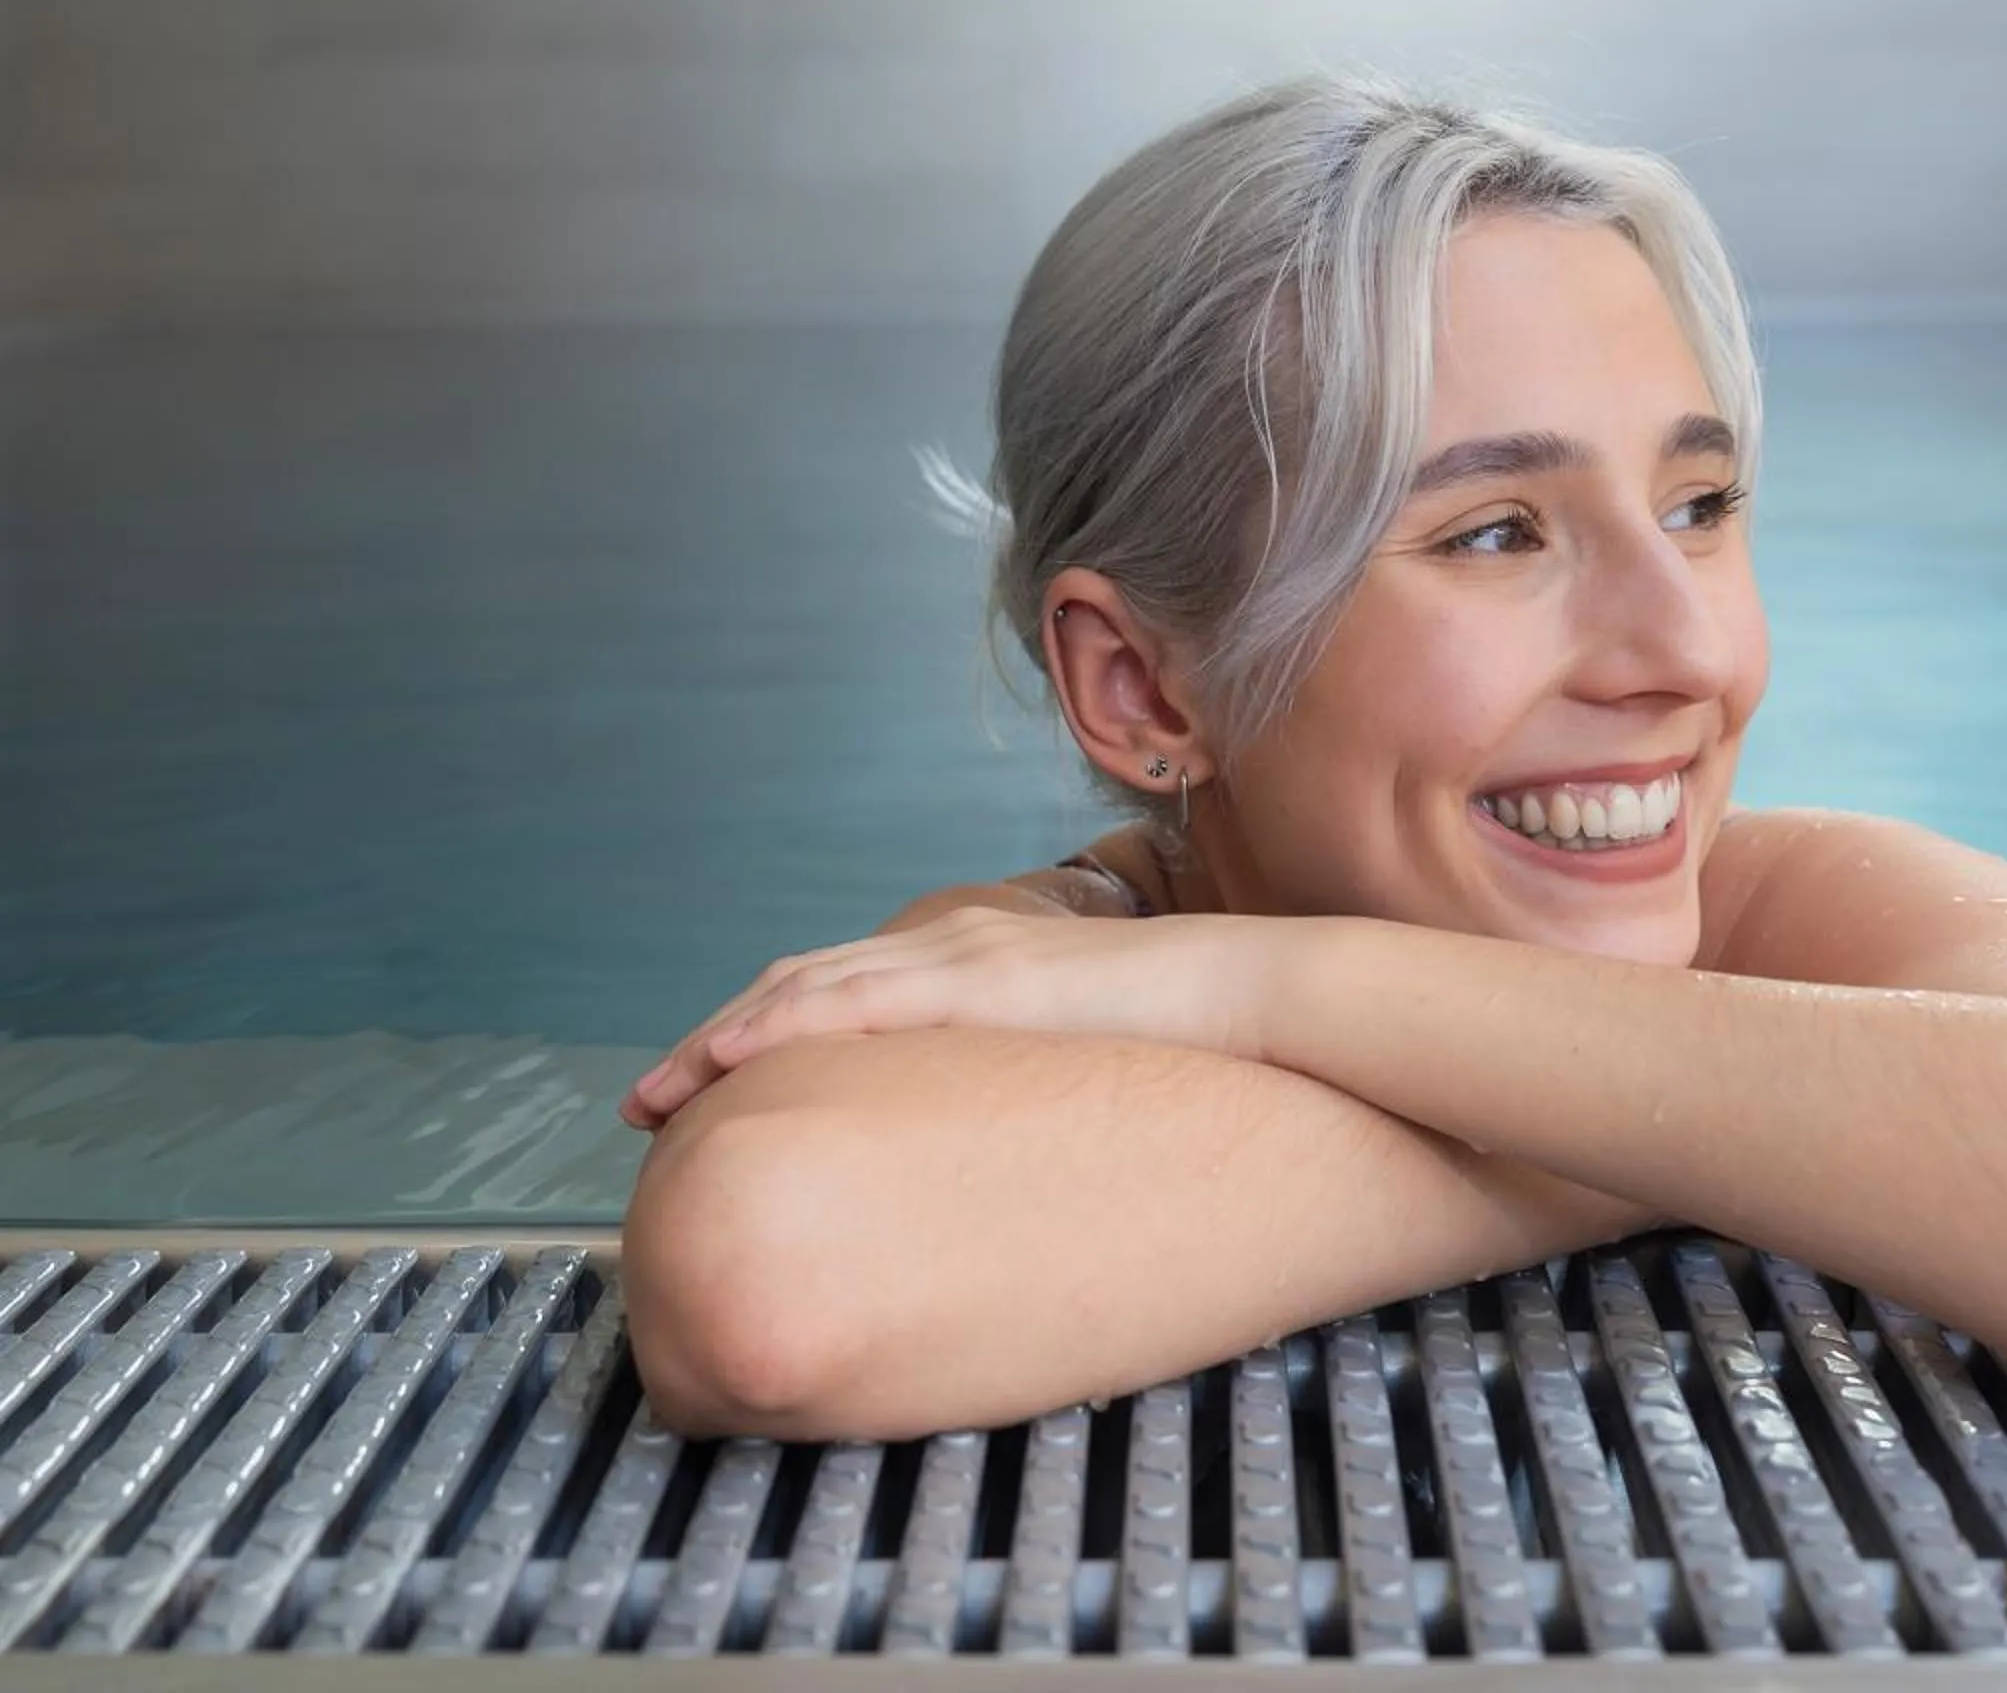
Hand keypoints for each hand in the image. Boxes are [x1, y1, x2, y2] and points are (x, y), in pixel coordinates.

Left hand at [618, 906, 1273, 1129]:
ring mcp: (967, 957)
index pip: (847, 990)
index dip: (767, 1034)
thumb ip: (1033, 1087)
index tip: (709, 1085)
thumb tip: (1001, 1156)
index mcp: (981, 960)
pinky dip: (779, 1024)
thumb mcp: (1091, 1059)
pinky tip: (730, 1056)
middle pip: (802, 983)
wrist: (1262, 995)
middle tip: (649, 1101)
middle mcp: (958, 944)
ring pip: (807, 987)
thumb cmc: (1198, 1039)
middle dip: (717, 1042)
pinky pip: (856, 1002)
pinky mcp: (983, 983)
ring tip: (659, 1094)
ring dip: (722, 1039)